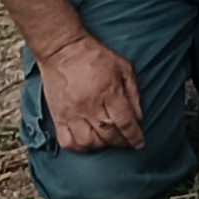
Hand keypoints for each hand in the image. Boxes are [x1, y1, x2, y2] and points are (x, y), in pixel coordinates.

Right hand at [34, 33, 141, 153]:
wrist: (63, 50)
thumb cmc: (95, 56)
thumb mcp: (123, 67)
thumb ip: (133, 93)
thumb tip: (138, 117)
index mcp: (108, 92)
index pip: (125, 122)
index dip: (134, 136)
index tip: (139, 143)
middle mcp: (90, 106)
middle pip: (109, 135)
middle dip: (121, 142)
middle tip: (126, 142)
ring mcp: (72, 114)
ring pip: (88, 142)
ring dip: (102, 147)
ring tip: (108, 142)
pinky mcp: (58, 117)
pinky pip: (67, 142)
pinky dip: (79, 147)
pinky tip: (88, 143)